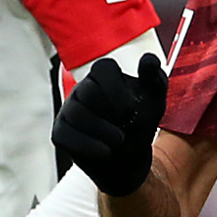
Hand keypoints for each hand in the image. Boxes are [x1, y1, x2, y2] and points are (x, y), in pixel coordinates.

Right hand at [51, 51, 166, 195]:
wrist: (129, 156)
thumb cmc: (140, 121)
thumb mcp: (155, 100)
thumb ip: (154, 79)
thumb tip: (148, 60)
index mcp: (104, 75)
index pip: (103, 68)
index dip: (117, 87)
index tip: (132, 106)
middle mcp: (83, 89)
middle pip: (87, 90)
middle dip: (109, 109)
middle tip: (127, 123)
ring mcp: (69, 110)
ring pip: (75, 113)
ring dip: (101, 129)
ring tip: (119, 140)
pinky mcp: (61, 132)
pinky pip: (64, 135)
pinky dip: (87, 145)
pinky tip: (106, 152)